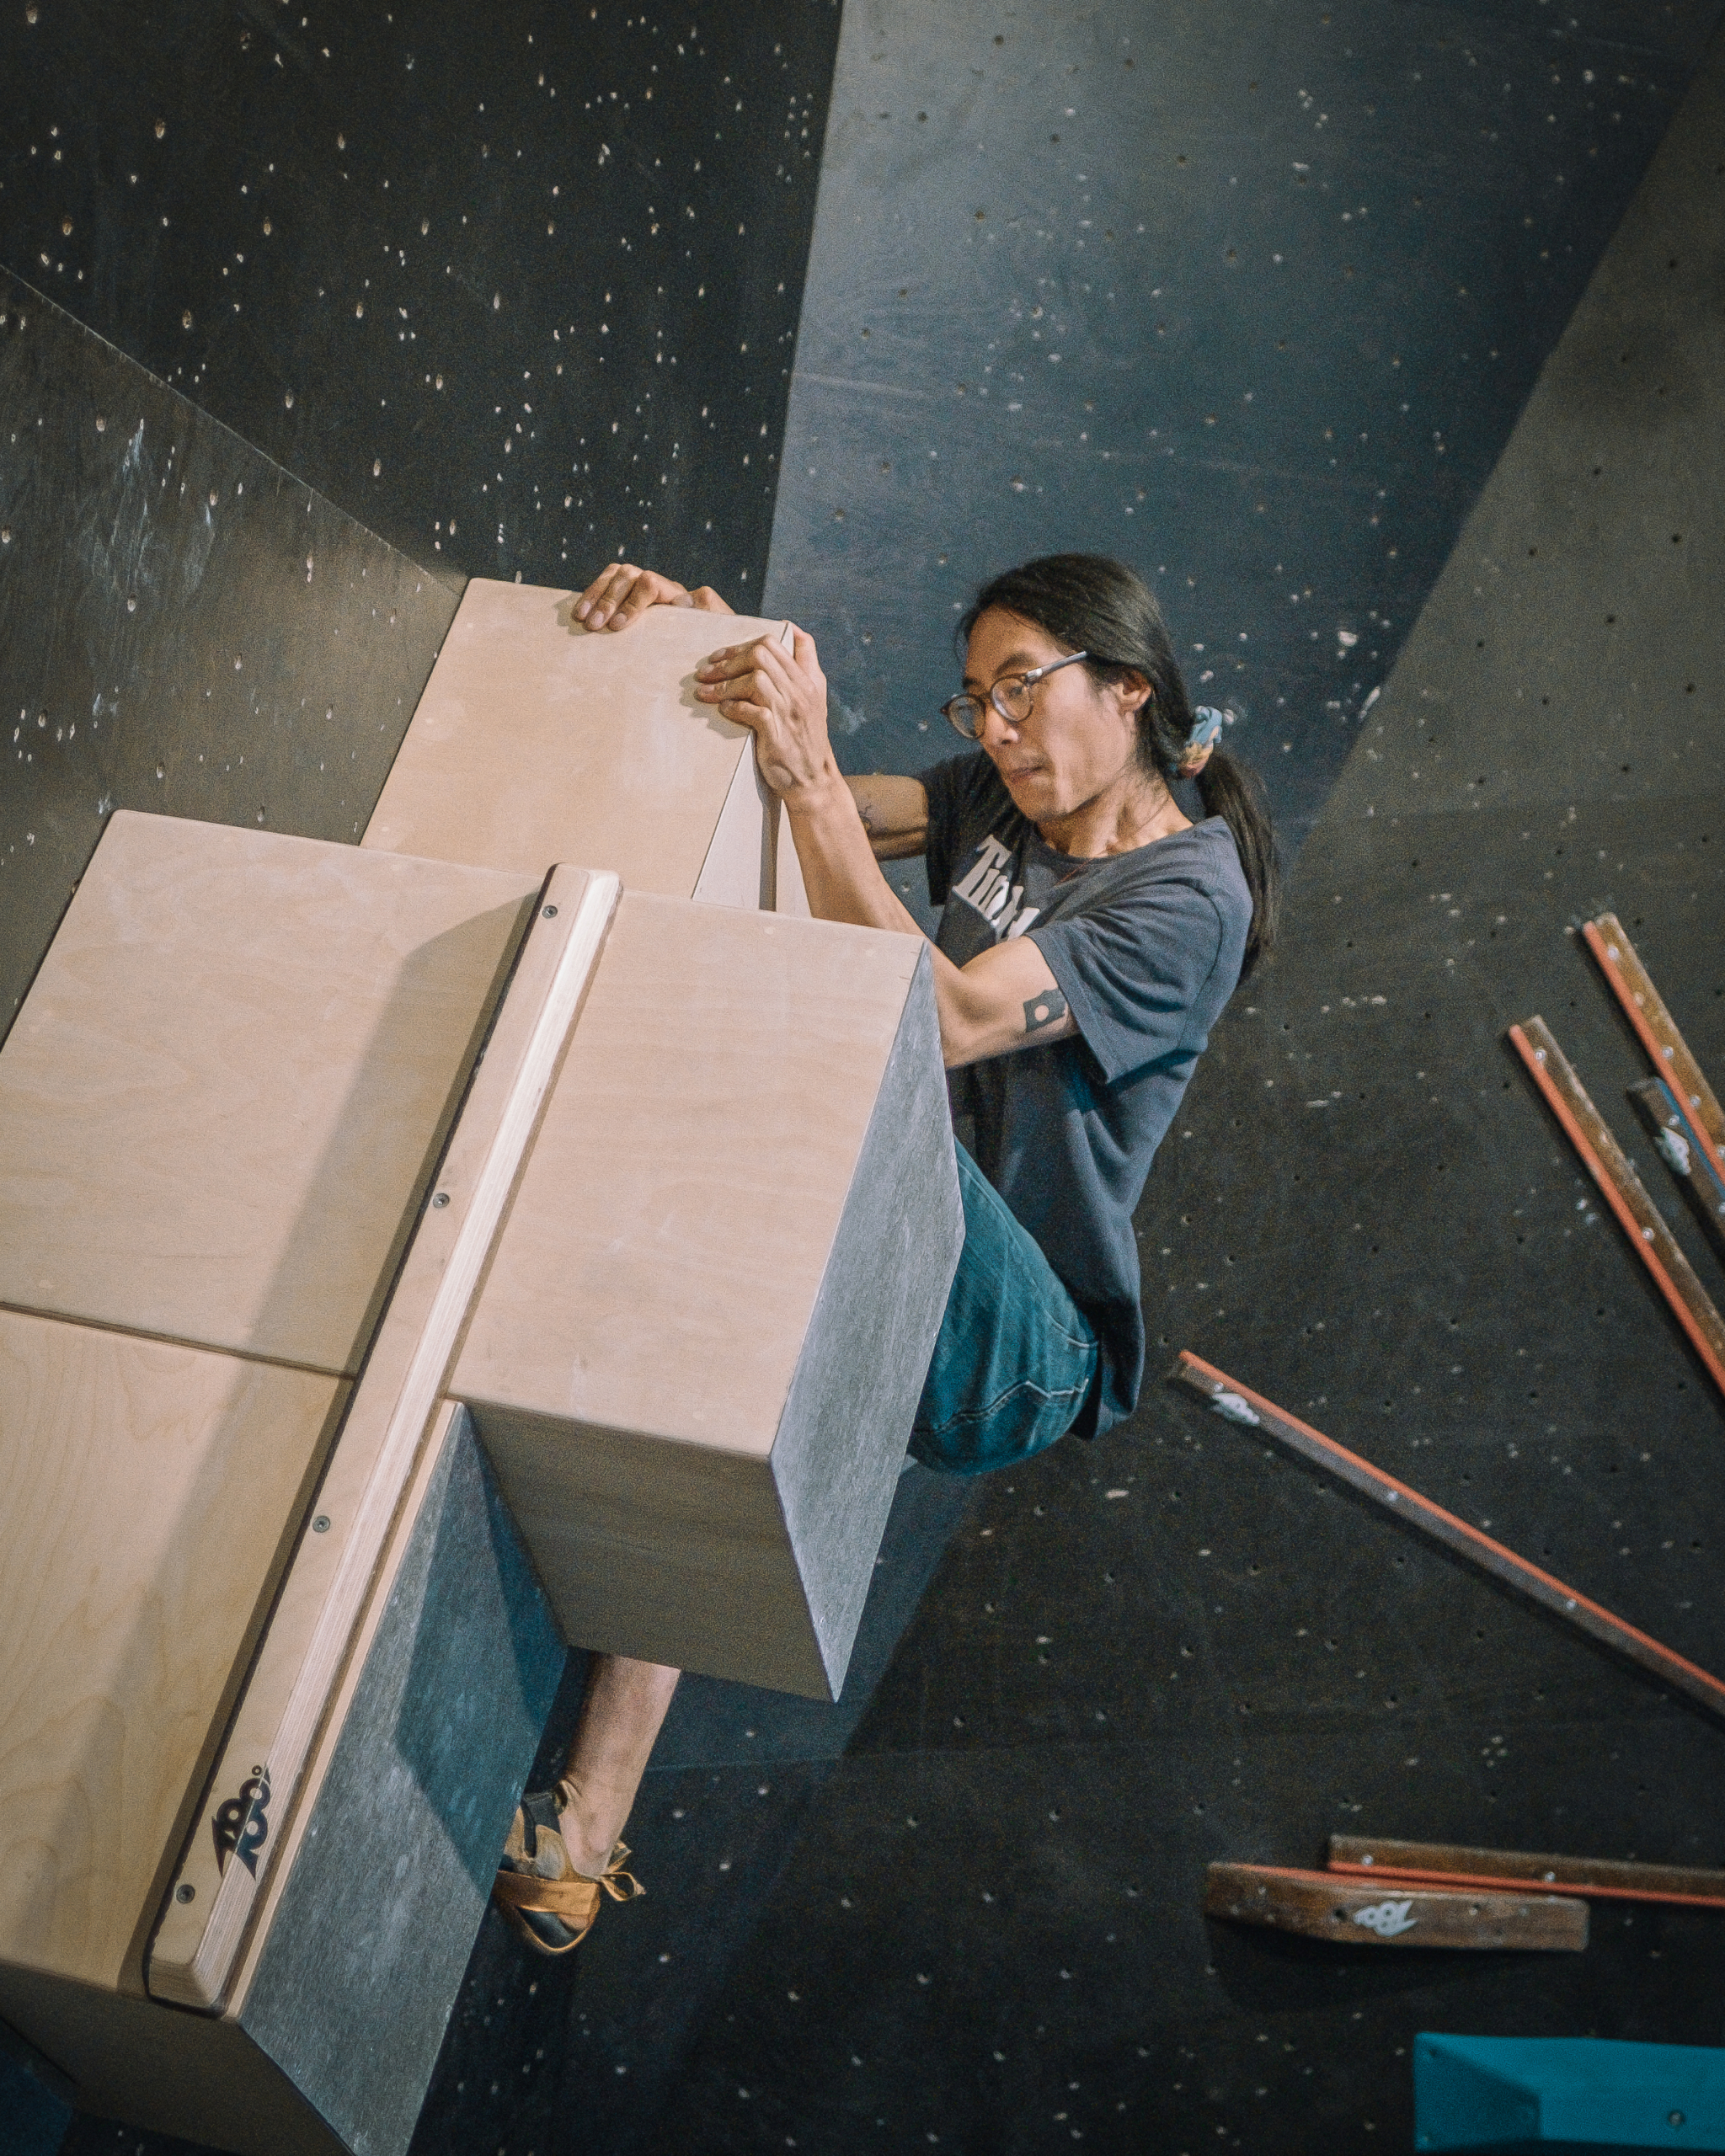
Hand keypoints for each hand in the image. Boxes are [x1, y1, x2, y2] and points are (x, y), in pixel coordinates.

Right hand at [573, 562, 733, 630]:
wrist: (708, 642)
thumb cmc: (711, 640)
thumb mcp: (715, 628)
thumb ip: (707, 613)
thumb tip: (687, 600)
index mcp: (677, 593)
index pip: (650, 584)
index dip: (632, 603)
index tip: (617, 626)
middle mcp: (659, 585)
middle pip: (628, 575)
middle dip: (609, 600)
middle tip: (594, 626)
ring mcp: (642, 587)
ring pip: (615, 574)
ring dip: (596, 595)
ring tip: (582, 619)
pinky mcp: (629, 595)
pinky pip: (607, 583)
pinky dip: (591, 595)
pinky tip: (579, 612)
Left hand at [694, 627, 838, 806]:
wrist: (813, 781)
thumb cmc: (805, 739)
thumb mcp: (813, 698)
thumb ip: (804, 666)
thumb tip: (791, 630)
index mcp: (809, 680)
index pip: (780, 642)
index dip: (746, 642)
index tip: (722, 654)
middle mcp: (801, 691)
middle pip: (762, 654)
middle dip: (729, 659)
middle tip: (706, 672)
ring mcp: (790, 712)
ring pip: (754, 679)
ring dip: (724, 684)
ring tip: (705, 692)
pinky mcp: (777, 733)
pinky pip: (751, 711)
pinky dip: (732, 707)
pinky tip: (723, 710)